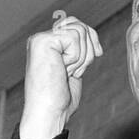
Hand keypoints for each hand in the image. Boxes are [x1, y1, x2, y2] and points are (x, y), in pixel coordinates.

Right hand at [19, 13, 101, 138]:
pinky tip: (64, 70)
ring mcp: (40, 39)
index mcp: (47, 44)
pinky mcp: (43, 42)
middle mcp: (41, 39)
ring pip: (79, 30)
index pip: (75, 25)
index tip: (98, 54)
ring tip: (68, 72)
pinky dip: (76, 57)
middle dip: (88, 48)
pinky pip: (74, 38)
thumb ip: (78, 51)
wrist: (48, 114)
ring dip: (81, 57)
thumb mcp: (74, 69)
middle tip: (75, 71)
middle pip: (79, 24)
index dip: (91, 38)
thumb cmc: (60, 100)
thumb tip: (91, 35)